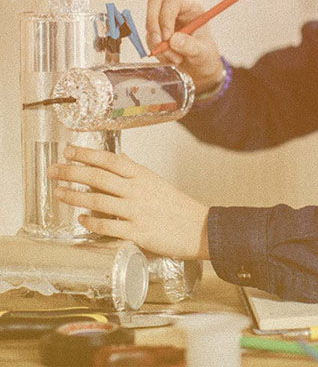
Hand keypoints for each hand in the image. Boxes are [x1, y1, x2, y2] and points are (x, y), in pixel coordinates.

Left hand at [48, 145, 209, 259]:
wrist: (198, 227)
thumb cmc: (177, 205)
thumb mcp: (156, 182)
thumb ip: (134, 173)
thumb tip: (115, 162)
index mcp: (142, 175)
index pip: (109, 160)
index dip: (86, 154)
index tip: (68, 150)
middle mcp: (137, 190)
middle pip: (98, 177)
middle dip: (71, 172)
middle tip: (53, 171)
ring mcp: (136, 211)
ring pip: (97, 200)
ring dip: (74, 196)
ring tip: (60, 193)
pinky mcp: (137, 232)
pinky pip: (107, 226)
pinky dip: (90, 222)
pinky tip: (80, 219)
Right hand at [146, 0, 223, 91]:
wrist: (199, 66)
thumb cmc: (205, 55)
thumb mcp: (203, 52)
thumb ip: (191, 46)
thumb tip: (173, 40)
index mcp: (191, 7)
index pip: (173, 0)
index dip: (166, 16)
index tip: (167, 37)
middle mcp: (176, 9)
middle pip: (155, 2)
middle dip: (153, 24)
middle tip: (158, 44)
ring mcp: (164, 19)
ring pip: (149, 23)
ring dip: (157, 44)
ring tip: (176, 59)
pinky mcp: (156, 31)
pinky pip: (149, 38)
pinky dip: (157, 51)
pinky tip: (171, 58)